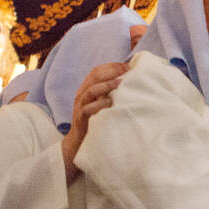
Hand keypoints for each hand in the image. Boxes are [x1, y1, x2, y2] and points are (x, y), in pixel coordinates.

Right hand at [62, 61, 129, 180]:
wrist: (79, 142)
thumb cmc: (95, 121)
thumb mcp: (101, 104)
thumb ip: (109, 93)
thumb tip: (129, 82)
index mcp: (86, 88)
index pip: (97, 70)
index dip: (112, 66)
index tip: (128, 66)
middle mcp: (82, 94)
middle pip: (94, 76)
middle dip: (111, 71)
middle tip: (127, 71)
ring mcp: (80, 106)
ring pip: (90, 90)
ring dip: (106, 85)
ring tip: (120, 83)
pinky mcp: (80, 118)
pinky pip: (88, 109)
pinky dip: (99, 104)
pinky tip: (110, 102)